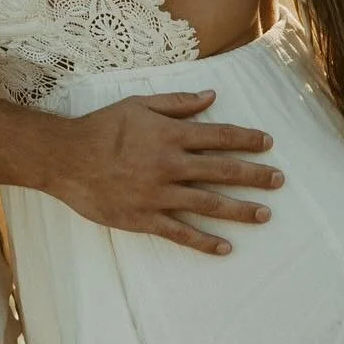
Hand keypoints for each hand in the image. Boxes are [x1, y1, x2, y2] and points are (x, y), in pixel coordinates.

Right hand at [46, 91, 282, 253]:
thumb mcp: (138, 104)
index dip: (247, 139)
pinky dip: (204, 241)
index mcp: (169, 135)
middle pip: (222, 171)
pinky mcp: (143, 218)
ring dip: (240, 210)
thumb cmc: (101, 127)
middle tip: (279, 181)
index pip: (219, 136)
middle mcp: (169, 165)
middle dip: (255, 175)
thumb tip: (211, 96)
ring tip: (264, 215)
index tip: (268, 144)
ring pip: (208, 204)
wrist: (65, 157)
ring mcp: (158, 194)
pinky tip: (225, 247)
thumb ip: (177, 103)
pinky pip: (180, 233)